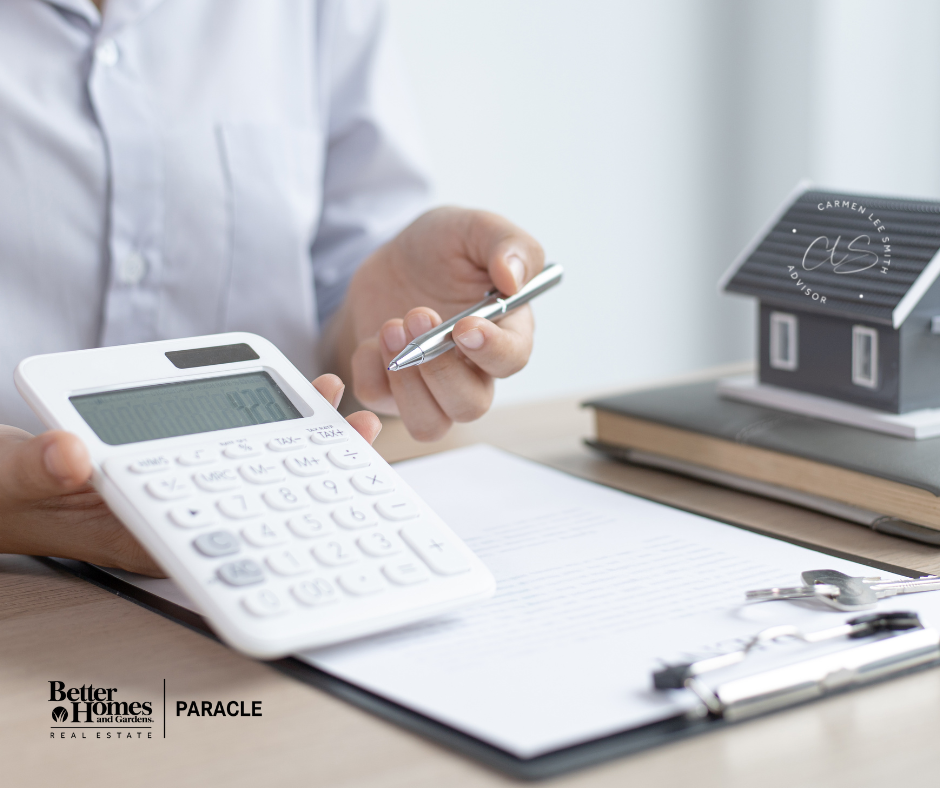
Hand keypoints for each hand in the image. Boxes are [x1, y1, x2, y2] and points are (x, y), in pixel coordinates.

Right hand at [0, 375, 379, 576]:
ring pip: (249, 471)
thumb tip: (69, 452)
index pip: (230, 529)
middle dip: (309, 465)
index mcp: (145, 531)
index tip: (329, 477)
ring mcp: (178, 492)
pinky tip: (288, 403)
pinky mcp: (172, 468)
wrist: (6, 486)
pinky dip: (259, 429)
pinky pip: (226, 452)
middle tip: (357, 431)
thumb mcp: (18, 477)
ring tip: (335, 405)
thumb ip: (40, 468)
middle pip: (257, 497)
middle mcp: (175, 516)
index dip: (286, 507)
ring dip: (293, 440)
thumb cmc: (13, 489)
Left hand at [329, 207, 543, 440]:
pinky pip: (379, 401)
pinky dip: (370, 371)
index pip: (512, 361)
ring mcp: (432, 387)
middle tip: (416, 314)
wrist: (391, 260)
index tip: (465, 326)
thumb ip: (508, 244)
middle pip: (470, 405)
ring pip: (429, 423)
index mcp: (506, 333)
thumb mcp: (474, 228)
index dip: (492, 351)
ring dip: (407, 383)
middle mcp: (474, 371)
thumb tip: (514, 279)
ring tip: (390, 329)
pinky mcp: (392, 390)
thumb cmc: (442, 249)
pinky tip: (373, 338)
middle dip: (439, 367)